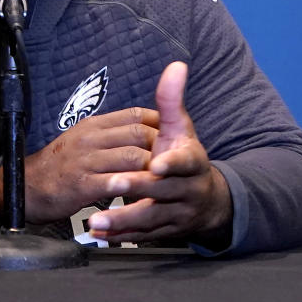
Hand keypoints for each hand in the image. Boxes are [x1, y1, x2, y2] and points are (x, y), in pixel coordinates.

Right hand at [0, 106, 159, 224]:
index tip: (174, 137)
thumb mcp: (83, 140)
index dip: (159, 124)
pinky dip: (132, 187)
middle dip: (162, 147)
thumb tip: (139, 130)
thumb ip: (109, 134)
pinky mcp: (82, 184)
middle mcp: (91, 137)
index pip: (136, 114)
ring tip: (167, 181)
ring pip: (132, 157)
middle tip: (177, 162)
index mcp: (94, 124)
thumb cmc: (60, 166)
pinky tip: (144, 196)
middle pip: (139, 133)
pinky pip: (114, 183)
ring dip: (153, 170)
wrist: (27, 186)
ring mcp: (86, 160)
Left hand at [87, 61, 232, 247]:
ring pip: (151, 218)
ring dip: (122, 219)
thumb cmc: (184, 155)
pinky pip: (142, 234)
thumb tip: (176, 65)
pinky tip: (98, 234)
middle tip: (112, 185)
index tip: (156, 164)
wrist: (206, 200)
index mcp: (193, 162)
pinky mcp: (166, 231)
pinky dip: (120, 235)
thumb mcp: (181, 128)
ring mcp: (178, 213)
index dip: (172, 163)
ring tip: (95, 220)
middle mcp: (188, 190)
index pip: (186, 162)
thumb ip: (172, 100)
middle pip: (162, 191)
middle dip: (137, 188)